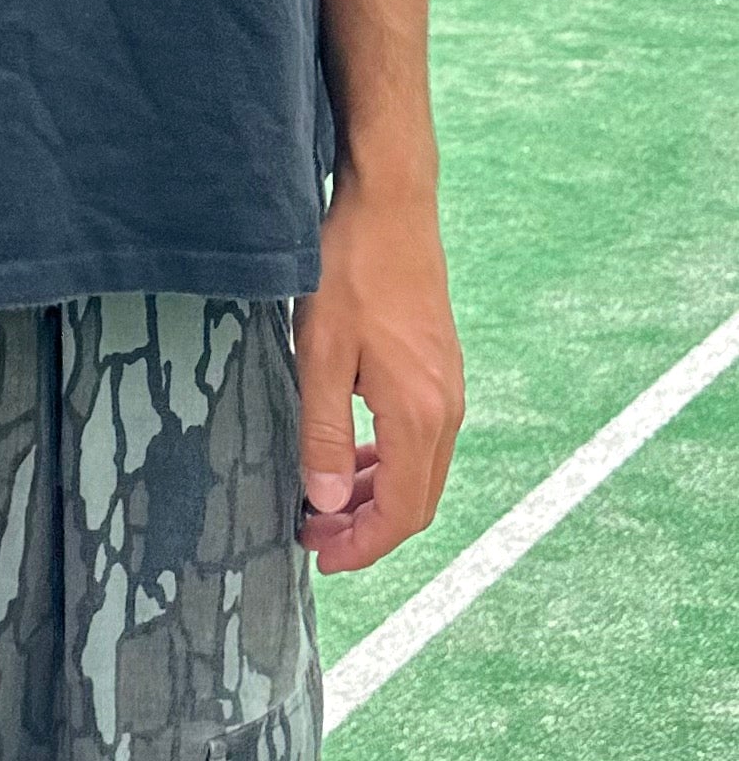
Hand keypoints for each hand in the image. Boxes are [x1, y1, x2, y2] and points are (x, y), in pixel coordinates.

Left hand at [292, 169, 464, 573]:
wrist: (389, 204)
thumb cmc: (350, 271)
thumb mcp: (319, 355)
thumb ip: (324, 434)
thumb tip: (327, 502)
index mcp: (419, 413)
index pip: (402, 511)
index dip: (363, 545)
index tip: (321, 556)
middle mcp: (446, 407)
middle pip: (417, 499)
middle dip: (367, 527)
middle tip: (313, 532)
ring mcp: (448, 386)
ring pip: (420, 468)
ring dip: (375, 493)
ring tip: (323, 497)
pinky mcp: (440, 366)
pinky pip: (420, 436)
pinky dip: (386, 458)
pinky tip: (350, 450)